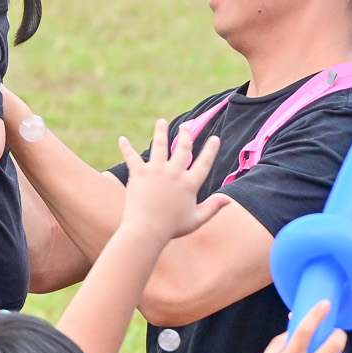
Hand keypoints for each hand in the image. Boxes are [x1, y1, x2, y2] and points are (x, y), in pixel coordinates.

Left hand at [115, 119, 228, 243]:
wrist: (146, 230)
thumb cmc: (172, 228)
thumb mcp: (196, 220)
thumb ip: (212, 208)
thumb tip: (229, 200)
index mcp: (190, 184)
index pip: (204, 162)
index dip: (210, 149)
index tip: (215, 138)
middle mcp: (174, 173)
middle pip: (183, 148)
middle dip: (186, 134)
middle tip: (187, 125)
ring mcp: (155, 171)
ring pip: (159, 145)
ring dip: (161, 132)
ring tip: (162, 121)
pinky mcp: (138, 173)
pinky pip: (131, 157)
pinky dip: (126, 148)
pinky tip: (122, 139)